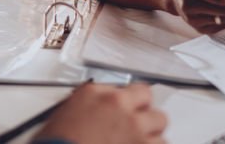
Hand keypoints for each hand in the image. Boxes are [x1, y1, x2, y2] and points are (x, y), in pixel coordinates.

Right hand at [34, 83, 166, 143]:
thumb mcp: (64, 116)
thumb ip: (89, 105)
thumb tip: (98, 108)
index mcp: (94, 93)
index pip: (122, 85)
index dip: (130, 99)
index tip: (131, 106)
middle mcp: (117, 105)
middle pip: (148, 98)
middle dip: (143, 112)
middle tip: (136, 124)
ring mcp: (133, 128)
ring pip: (159, 122)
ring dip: (151, 132)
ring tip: (139, 141)